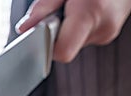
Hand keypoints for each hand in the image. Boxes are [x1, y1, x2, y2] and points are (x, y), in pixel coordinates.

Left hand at [16, 0, 130, 61]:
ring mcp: (106, 34)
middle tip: (58, 14)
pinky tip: (80, 13)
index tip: (40, 38)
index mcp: (89, 15)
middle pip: (64, 48)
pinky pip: (81, 38)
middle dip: (55, 34)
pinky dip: (75, 29)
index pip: (62, 52)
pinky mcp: (107, 34)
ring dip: (66, 30)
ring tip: (73, 10)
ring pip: (72, 43)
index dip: (47, 48)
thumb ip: (42, 8)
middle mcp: (101, 28)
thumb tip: (23, 29)